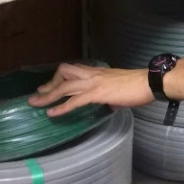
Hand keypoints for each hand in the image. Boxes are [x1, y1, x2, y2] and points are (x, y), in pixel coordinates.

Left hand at [27, 63, 152, 116]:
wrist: (148, 83)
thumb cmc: (137, 86)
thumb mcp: (119, 88)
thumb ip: (111, 95)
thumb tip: (110, 104)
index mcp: (97, 72)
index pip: (72, 70)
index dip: (58, 77)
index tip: (49, 85)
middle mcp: (92, 74)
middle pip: (63, 74)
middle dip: (49, 84)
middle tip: (38, 94)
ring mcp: (93, 83)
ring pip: (64, 87)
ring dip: (48, 95)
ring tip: (35, 103)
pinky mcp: (97, 94)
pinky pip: (74, 101)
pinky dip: (62, 107)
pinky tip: (52, 113)